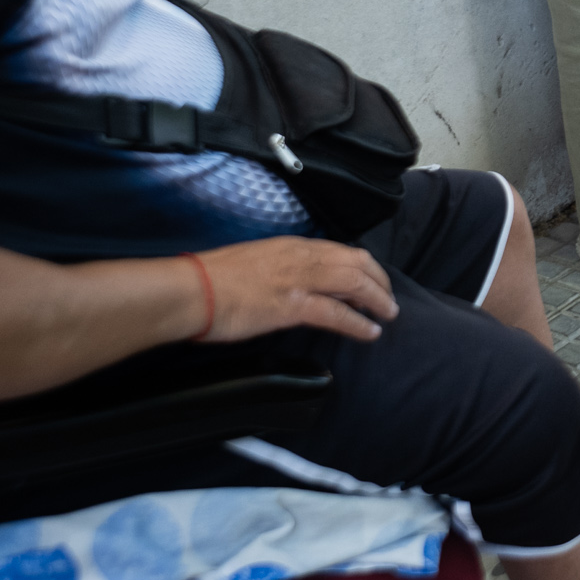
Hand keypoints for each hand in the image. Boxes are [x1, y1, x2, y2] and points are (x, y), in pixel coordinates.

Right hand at [192, 237, 399, 343]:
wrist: (190, 289)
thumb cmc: (212, 279)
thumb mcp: (254, 262)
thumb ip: (278, 268)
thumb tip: (290, 283)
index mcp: (290, 246)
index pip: (339, 250)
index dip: (363, 266)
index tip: (373, 279)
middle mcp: (300, 257)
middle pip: (356, 262)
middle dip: (380, 281)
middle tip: (389, 300)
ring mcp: (297, 280)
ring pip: (354, 283)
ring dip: (377, 300)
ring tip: (388, 315)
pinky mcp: (290, 306)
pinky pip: (336, 313)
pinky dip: (358, 323)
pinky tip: (369, 332)